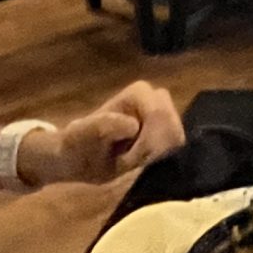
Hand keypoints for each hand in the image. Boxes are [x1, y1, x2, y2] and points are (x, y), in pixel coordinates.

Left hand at [22, 80, 185, 186]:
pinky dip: (160, 156)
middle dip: (153, 149)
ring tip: (133, 158)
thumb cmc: (77, 144)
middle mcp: (155, 96)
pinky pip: (174, 145)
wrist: (77, 156)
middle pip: (173, 127)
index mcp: (137, 92)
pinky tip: (141, 158)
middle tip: (130, 159)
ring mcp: (163, 112)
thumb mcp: (82, 136)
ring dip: (156, 154)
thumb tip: (133, 125)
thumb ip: (105, 127)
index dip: (146, 143)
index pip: (160, 116)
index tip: (125, 158)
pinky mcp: (166, 129)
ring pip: (176, 137)